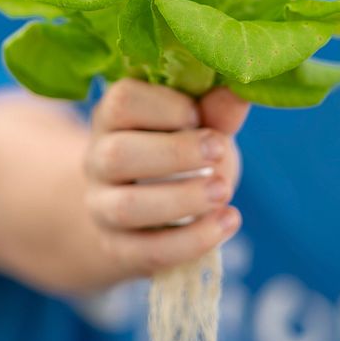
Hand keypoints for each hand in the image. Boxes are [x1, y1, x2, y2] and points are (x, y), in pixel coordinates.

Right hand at [84, 78, 248, 281]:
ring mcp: (102, 208)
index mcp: (113, 117)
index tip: (198, 115)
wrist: (152, 211)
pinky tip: (228, 222)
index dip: (163, 105)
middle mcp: (98, 160)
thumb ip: (216, 110)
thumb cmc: (181, 153)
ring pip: (127, 207)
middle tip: (218, 150)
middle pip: (117, 155)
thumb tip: (241, 89)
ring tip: (224, 191)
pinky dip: (192, 240)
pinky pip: (149, 251)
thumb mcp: (200, 126)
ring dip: (182, 199)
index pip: (121, 101)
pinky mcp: (120, 249)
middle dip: (175, 153)